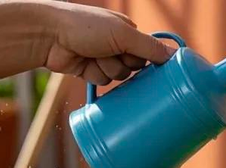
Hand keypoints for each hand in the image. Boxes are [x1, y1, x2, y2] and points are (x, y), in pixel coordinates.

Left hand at [41, 2, 174, 84]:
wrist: (48, 35)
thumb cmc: (86, 26)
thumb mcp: (124, 34)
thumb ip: (150, 48)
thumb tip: (176, 56)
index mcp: (127, 30)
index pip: (149, 52)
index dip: (149, 61)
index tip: (152, 68)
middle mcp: (117, 43)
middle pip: (136, 68)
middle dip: (125, 65)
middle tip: (114, 55)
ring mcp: (102, 57)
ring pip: (120, 76)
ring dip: (109, 70)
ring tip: (95, 57)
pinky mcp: (90, 70)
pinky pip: (104, 81)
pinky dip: (96, 75)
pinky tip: (86, 65)